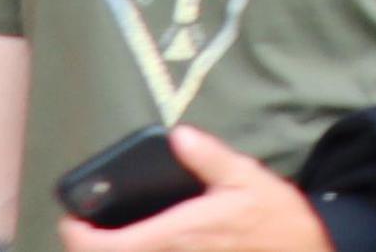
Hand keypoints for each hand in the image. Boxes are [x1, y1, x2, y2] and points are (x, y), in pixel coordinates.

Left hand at [61, 127, 323, 251]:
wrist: (304, 247)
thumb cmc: (274, 215)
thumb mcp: (245, 176)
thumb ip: (209, 157)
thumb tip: (179, 135)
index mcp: (178, 231)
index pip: (110, 246)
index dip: (80, 237)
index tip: (71, 220)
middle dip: (87, 247)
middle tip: (81, 227)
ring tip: (103, 236)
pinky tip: (136, 244)